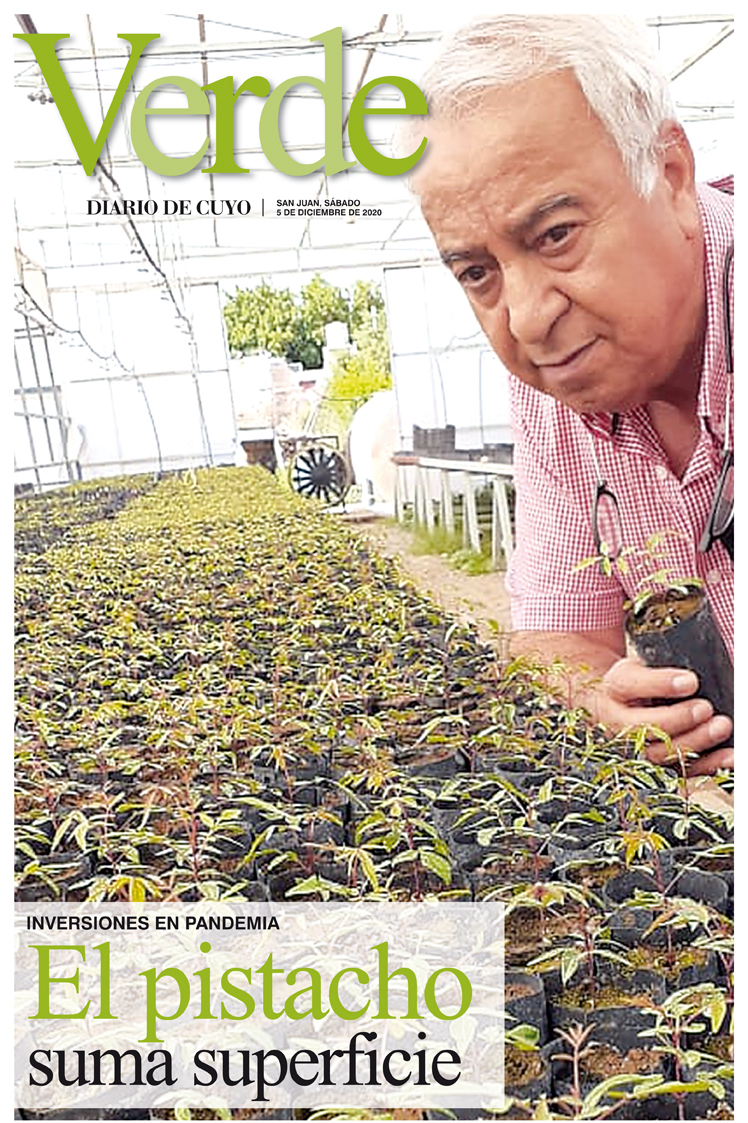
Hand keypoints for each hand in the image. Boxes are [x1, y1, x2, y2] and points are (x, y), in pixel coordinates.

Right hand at [593, 657, 732, 775]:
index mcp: (615, 689)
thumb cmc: (636, 684)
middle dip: (676, 719)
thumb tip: (689, 679)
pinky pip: (681, 771)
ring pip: (660, 754)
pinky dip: (708, 765)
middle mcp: (618, 722)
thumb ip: (659, 669)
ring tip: (720, 727)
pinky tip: (729, 756)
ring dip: (694, 743)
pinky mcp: (657, 766)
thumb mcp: (640, 667)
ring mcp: (636, 748)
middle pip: (641, 727)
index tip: (690, 681)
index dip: (660, 684)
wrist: (615, 706)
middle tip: (704, 708)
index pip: (628, 684)